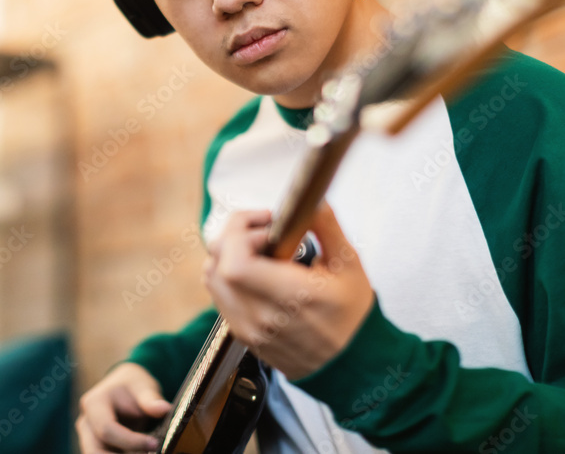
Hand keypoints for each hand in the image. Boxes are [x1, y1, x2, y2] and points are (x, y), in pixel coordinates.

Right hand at [76, 362, 170, 452]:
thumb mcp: (143, 386)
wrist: (125, 387)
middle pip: (95, 451)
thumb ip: (151, 399)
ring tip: (146, 453)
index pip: (107, 430)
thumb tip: (164, 409)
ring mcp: (88, 436)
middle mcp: (85, 422)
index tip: (154, 444)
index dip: (131, 441)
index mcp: (93, 403)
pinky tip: (142, 453)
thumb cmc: (133, 385)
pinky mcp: (95, 446)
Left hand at [202, 202, 373, 379]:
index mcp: (293, 297)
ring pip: (212, 279)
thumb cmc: (352, 314)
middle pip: (217, 266)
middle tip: (265, 231)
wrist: (350, 364)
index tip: (268, 225)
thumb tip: (309, 199)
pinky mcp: (244, 336)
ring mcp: (250, 330)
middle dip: (234, 236)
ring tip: (261, 251)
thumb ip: (325, 226)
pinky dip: (229, 276)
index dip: (241, 233)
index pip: (235, 264)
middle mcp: (264, 317)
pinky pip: (220, 296)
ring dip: (228, 255)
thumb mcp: (349, 264)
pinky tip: (258, 272)